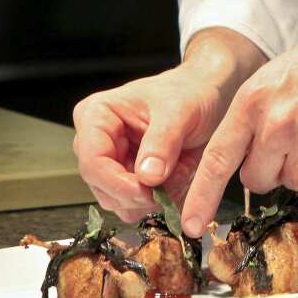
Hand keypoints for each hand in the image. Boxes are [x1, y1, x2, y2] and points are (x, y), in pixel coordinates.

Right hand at [73, 28, 264, 221]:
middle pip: (104, 188)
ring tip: (180, 170)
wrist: (204, 95)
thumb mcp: (180, 110)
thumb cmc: (189, 91)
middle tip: (173, 180)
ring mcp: (111, 162)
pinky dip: (161, 199)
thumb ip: (163, 142)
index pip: (93, 163)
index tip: (150, 191)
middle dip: (141, 193)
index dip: (119, 184)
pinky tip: (177, 176)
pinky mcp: (126, 178)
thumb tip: (148, 177)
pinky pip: (137, 205)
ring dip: (154, 197)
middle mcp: (97, 141)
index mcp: (96, 115)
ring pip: (120, 202)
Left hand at [180, 1, 297, 236]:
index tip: (192, 224)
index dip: (202, 196)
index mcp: (253, 101)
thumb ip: (255, 116)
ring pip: (295, 182)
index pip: (218, 159)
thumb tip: (246, 155)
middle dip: (272, 168)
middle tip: (294, 137)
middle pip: (258, 180)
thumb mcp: (276, 74)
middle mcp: (277, 125)